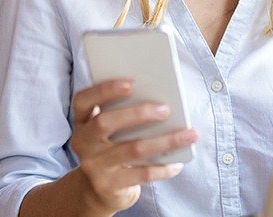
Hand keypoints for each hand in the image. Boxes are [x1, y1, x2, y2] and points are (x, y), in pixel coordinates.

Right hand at [70, 79, 197, 212]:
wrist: (100, 189)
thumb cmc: (114, 146)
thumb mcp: (111, 129)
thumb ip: (125, 112)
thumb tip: (162, 100)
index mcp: (83, 120)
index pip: (83, 100)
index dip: (105, 90)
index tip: (131, 83)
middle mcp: (83, 142)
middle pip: (104, 123)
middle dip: (138, 113)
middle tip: (166, 109)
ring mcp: (94, 166)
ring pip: (132, 150)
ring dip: (165, 141)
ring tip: (190, 134)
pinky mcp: (108, 186)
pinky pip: (141, 174)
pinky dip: (163, 167)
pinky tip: (178, 162)